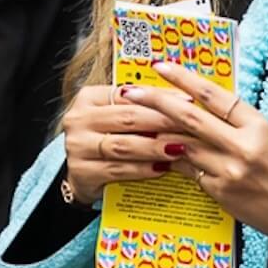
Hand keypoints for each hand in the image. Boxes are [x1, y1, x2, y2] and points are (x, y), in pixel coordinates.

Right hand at [61, 83, 185, 203]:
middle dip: (163, 121)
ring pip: (123, 145)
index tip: (188, 100)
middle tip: (190, 124)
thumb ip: (139, 107)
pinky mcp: (81, 172)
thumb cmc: (104, 139)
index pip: (128, 93)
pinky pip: (118, 170)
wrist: (78, 173)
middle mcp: (79, 119)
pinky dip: (142, 169)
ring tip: (180, 148)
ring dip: (155, 147)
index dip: (160, 97)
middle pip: (127, 118)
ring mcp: (77, 146)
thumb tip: (182, 100)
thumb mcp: (115, 117)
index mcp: (88, 97)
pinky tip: (162, 168)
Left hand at [123, 62, 267, 252]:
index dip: (184, 79)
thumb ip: (233, 119)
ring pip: (183, 144)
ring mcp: (229, 170)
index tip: (162, 67)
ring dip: (157, 132)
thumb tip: (195, 100)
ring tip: (136, 120)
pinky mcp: (220, 191)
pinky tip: (158, 151)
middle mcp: (242, 145)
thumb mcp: (264, 134)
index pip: (213, 94)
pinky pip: (187, 170)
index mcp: (256, 124)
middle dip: (156, 101)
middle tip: (132, 91)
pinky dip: (172, 158)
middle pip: (190, 117)